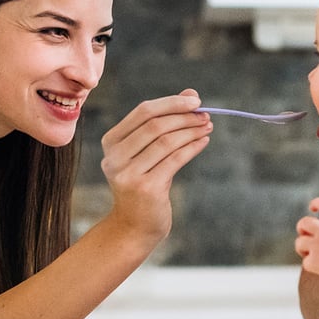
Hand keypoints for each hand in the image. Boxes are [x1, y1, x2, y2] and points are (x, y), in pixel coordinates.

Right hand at [99, 89, 212, 241]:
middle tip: (206, 116)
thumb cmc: (144, 183)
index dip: (171, 103)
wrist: (134, 225)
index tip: (196, 101)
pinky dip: (192, 147)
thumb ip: (165, 121)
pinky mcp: (146, 188)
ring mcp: (128, 174)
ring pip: (167, 142)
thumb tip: (191, 93)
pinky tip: (203, 141)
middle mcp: (115, 157)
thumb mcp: (148, 151)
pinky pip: (175, 160)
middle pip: (156, 126)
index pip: (143, 112)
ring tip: (207, 127)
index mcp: (111, 142)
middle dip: (185, 117)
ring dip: (192, 131)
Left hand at [295, 198, 318, 284]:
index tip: (312, 207)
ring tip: (309, 253)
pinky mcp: (314, 261)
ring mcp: (317, 246)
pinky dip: (311, 265)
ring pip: (299, 242)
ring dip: (302, 247)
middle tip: (304, 234)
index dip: (316, 204)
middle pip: (304, 222)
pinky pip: (306, 262)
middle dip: (302, 228)